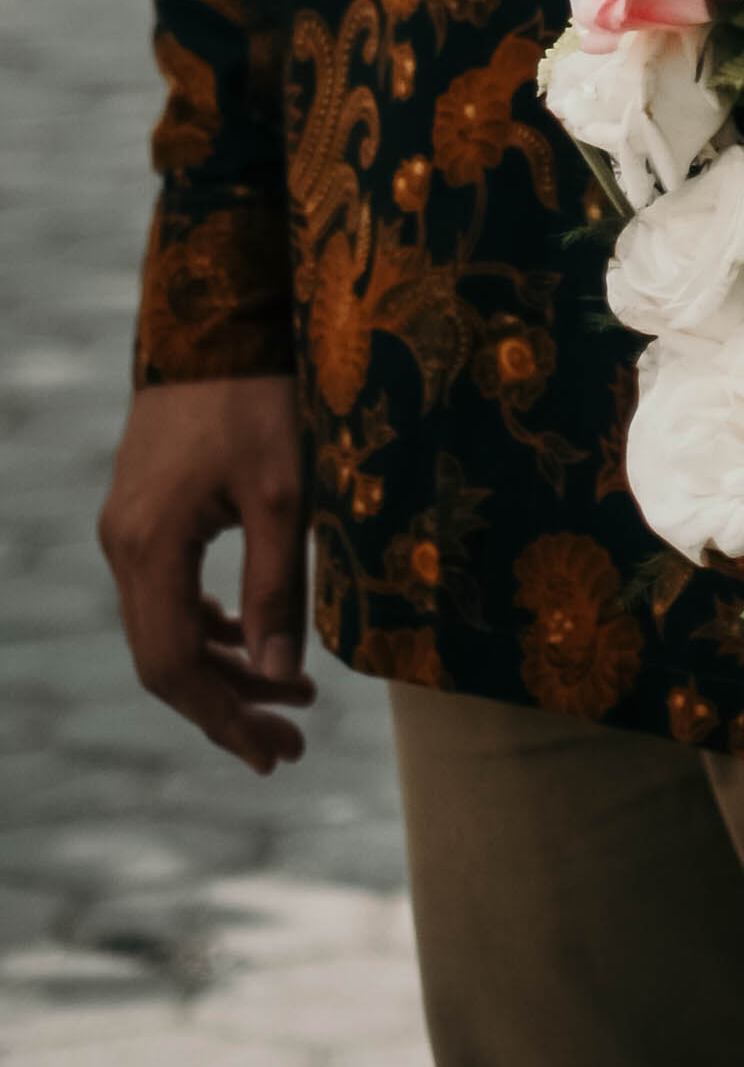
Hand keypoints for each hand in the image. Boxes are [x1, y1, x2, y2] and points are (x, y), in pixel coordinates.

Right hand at [99, 376, 315, 775]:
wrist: (218, 314)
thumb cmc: (259, 396)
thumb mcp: (284, 493)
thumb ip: (278, 587)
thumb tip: (284, 678)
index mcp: (148, 547)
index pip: (172, 667)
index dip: (223, 718)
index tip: (277, 752)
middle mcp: (124, 545)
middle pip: (166, 658)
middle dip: (229, 706)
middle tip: (294, 744)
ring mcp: (129, 527)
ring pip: (168, 627)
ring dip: (228, 667)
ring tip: (296, 696)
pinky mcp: (147, 510)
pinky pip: (170, 592)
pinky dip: (212, 624)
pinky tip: (257, 638)